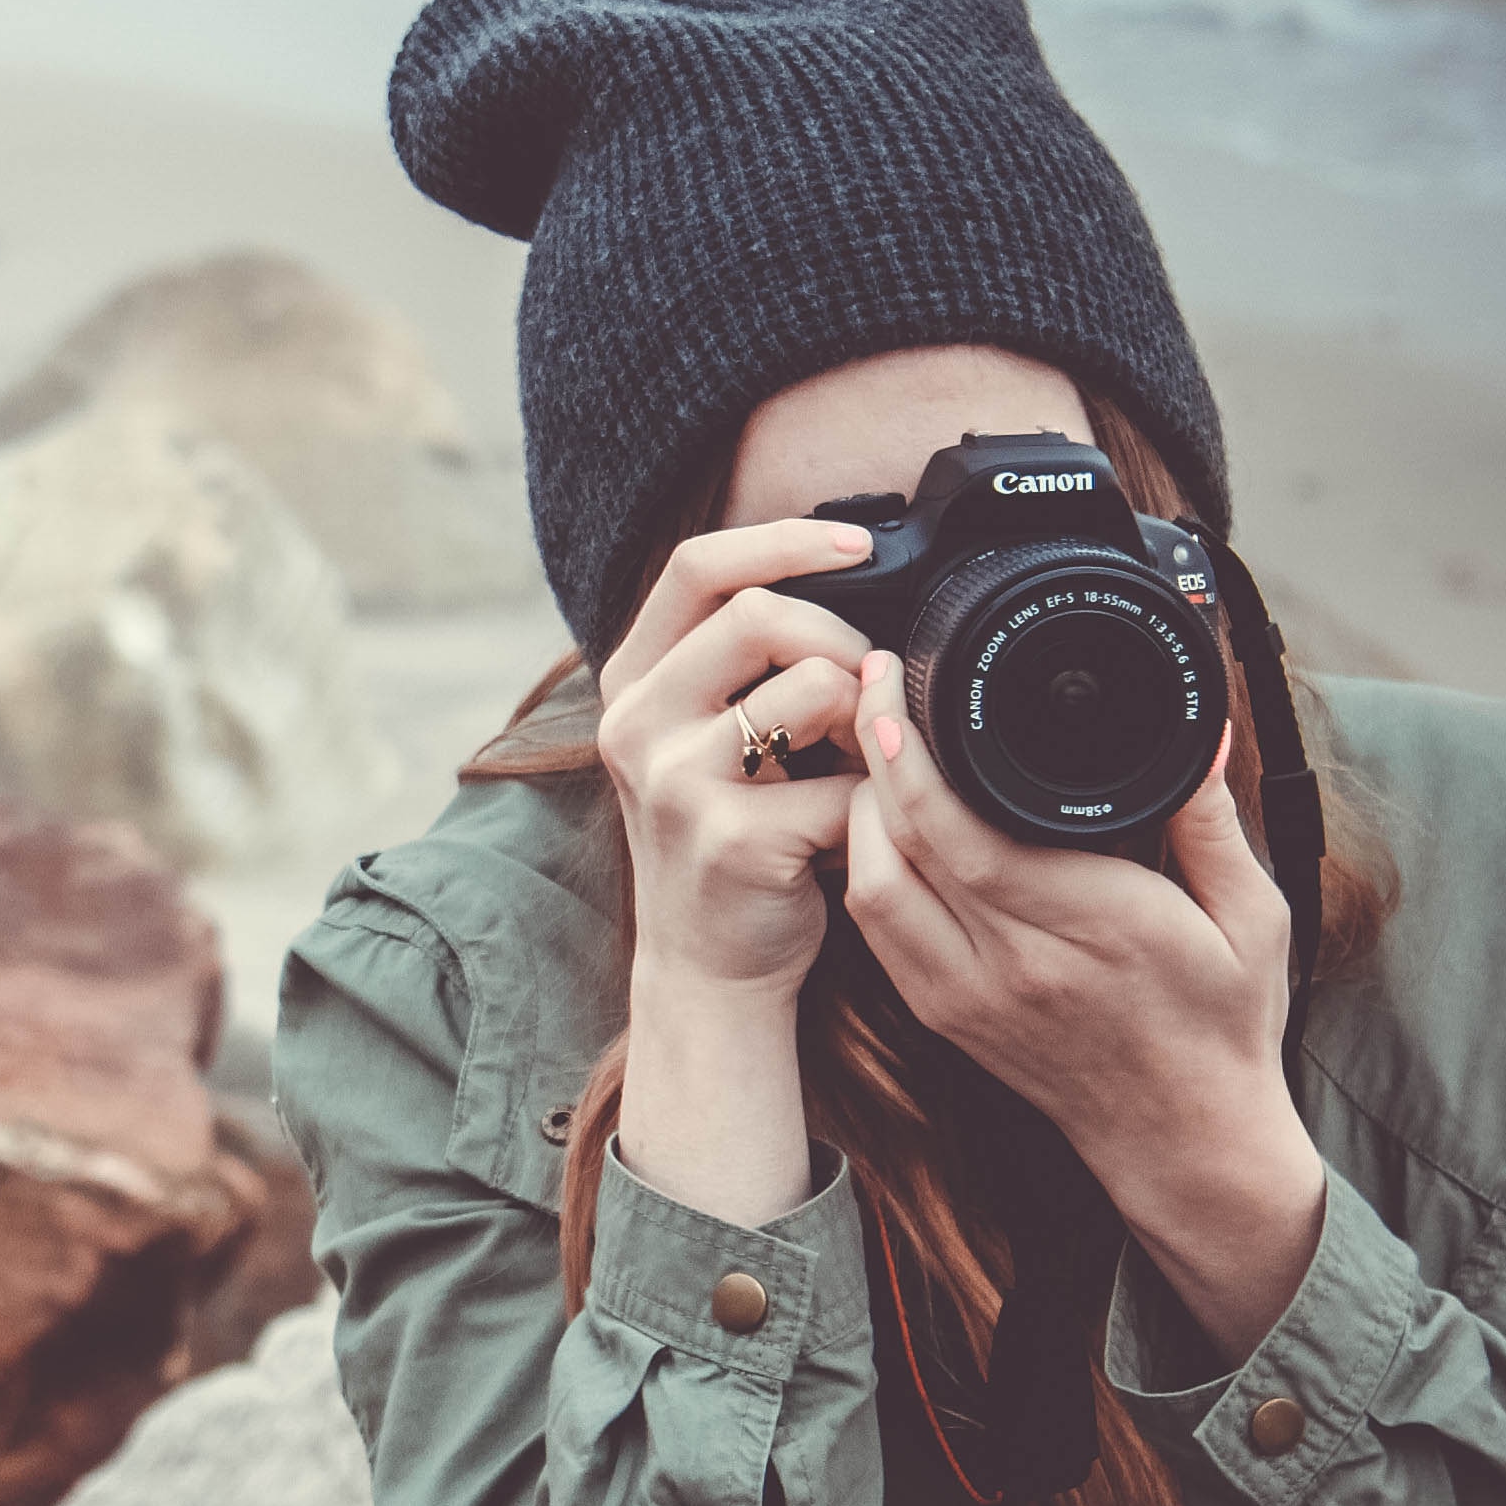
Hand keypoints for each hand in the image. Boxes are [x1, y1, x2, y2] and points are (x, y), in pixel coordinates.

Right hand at [597, 519, 874, 1225]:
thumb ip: (745, 663)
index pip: (696, 567)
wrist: (707, 966)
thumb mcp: (708, 736)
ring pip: (809, 686)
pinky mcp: (729, 837)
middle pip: (757, 614)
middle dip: (842, 634)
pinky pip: (843, 783)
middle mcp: (635, 723)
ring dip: (865, 714)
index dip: (783, 539)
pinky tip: (860, 823)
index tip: (860, 544)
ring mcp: (673, 781)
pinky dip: (873, 800)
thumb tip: (854, 580)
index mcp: (632, 682)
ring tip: (864, 755)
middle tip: (873, 679)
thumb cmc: (729, 837)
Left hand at [844, 656, 1324, 1357]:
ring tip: (870, 749)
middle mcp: (1011, 964)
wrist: (1185, 1140)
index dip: (909, 760)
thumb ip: (1214, 820)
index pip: (962, 835)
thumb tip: (1208, 730)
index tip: (894, 689)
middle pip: (895, 852)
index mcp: (1089, 928)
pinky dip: (864, 868)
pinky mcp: (940, 1015)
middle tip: (867, 690)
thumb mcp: (1251, 916)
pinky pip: (876, 930)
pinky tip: (875, 822)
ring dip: (856, 816)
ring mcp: (963, 996)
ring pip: (868, 892)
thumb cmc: (1225, 1026)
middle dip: (868, 763)